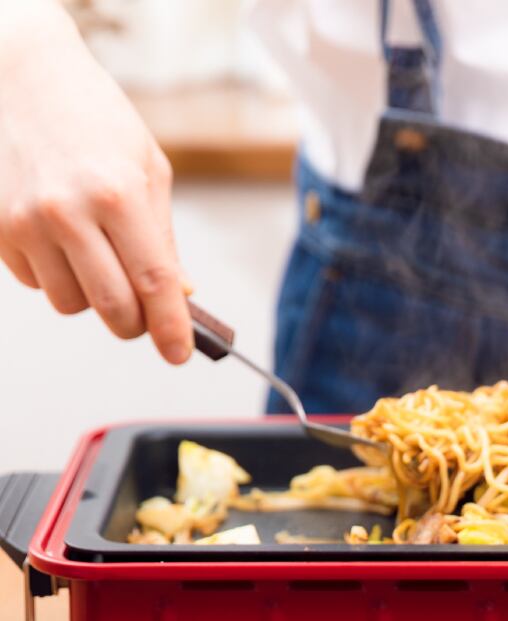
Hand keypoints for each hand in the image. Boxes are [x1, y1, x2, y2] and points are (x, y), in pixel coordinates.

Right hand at [0, 2, 192, 362]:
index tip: (180, 354)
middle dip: (136, 324)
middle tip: (146, 318)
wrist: (21, 74)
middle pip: (112, 308)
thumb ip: (163, 239)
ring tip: (99, 258)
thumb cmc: (96, 120)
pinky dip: (58, 277)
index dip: (170, 327)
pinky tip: (63, 240)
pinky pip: (36, 284)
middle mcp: (67, 211)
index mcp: (117, 194)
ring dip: (93, 298)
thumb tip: (181, 295)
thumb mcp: (148, 170)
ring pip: (71, 304)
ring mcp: (25, 221)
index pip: (153, 282)